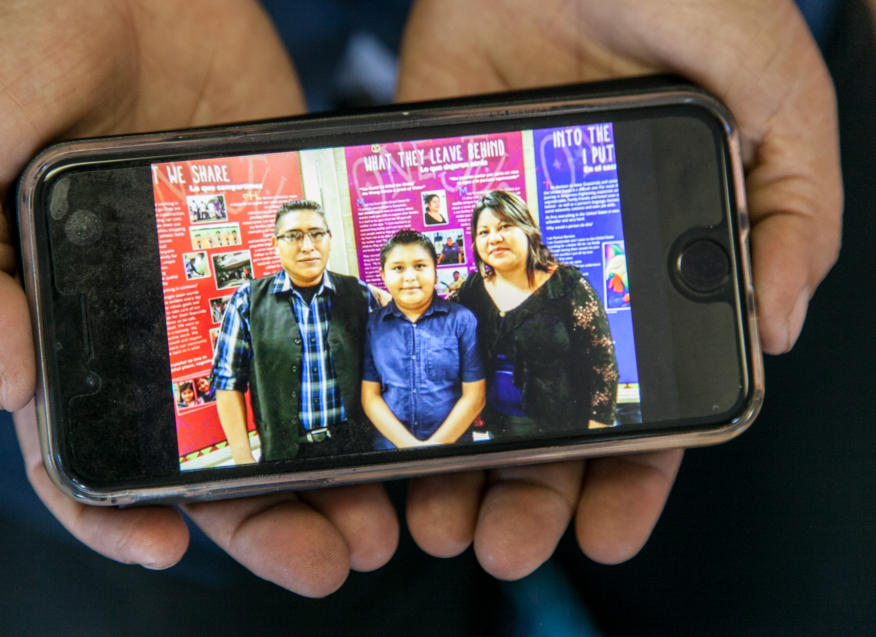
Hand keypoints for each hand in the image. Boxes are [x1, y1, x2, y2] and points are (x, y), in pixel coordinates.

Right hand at [0, 0, 396, 596]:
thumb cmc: (1, 46)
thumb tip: (9, 378)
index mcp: (58, 317)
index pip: (80, 444)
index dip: (112, 508)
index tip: (163, 547)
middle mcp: (150, 317)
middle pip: (209, 446)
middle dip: (264, 517)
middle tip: (330, 560)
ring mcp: (224, 278)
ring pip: (282, 397)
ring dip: (330, 464)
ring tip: (385, 515)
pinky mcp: (284, 230)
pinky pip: (326, 310)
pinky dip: (359, 364)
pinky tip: (400, 401)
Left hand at [397, 0, 839, 577]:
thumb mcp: (773, 90)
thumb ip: (793, 203)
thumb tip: (777, 326)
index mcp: (661, 262)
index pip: (652, 392)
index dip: (635, 471)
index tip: (604, 532)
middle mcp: (578, 268)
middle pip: (554, 404)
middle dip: (532, 485)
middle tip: (499, 544)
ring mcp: (503, 243)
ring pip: (478, 371)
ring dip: (457, 448)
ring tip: (431, 515)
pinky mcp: (439, 204)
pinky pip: (419, 298)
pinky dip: (403, 361)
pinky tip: (383, 417)